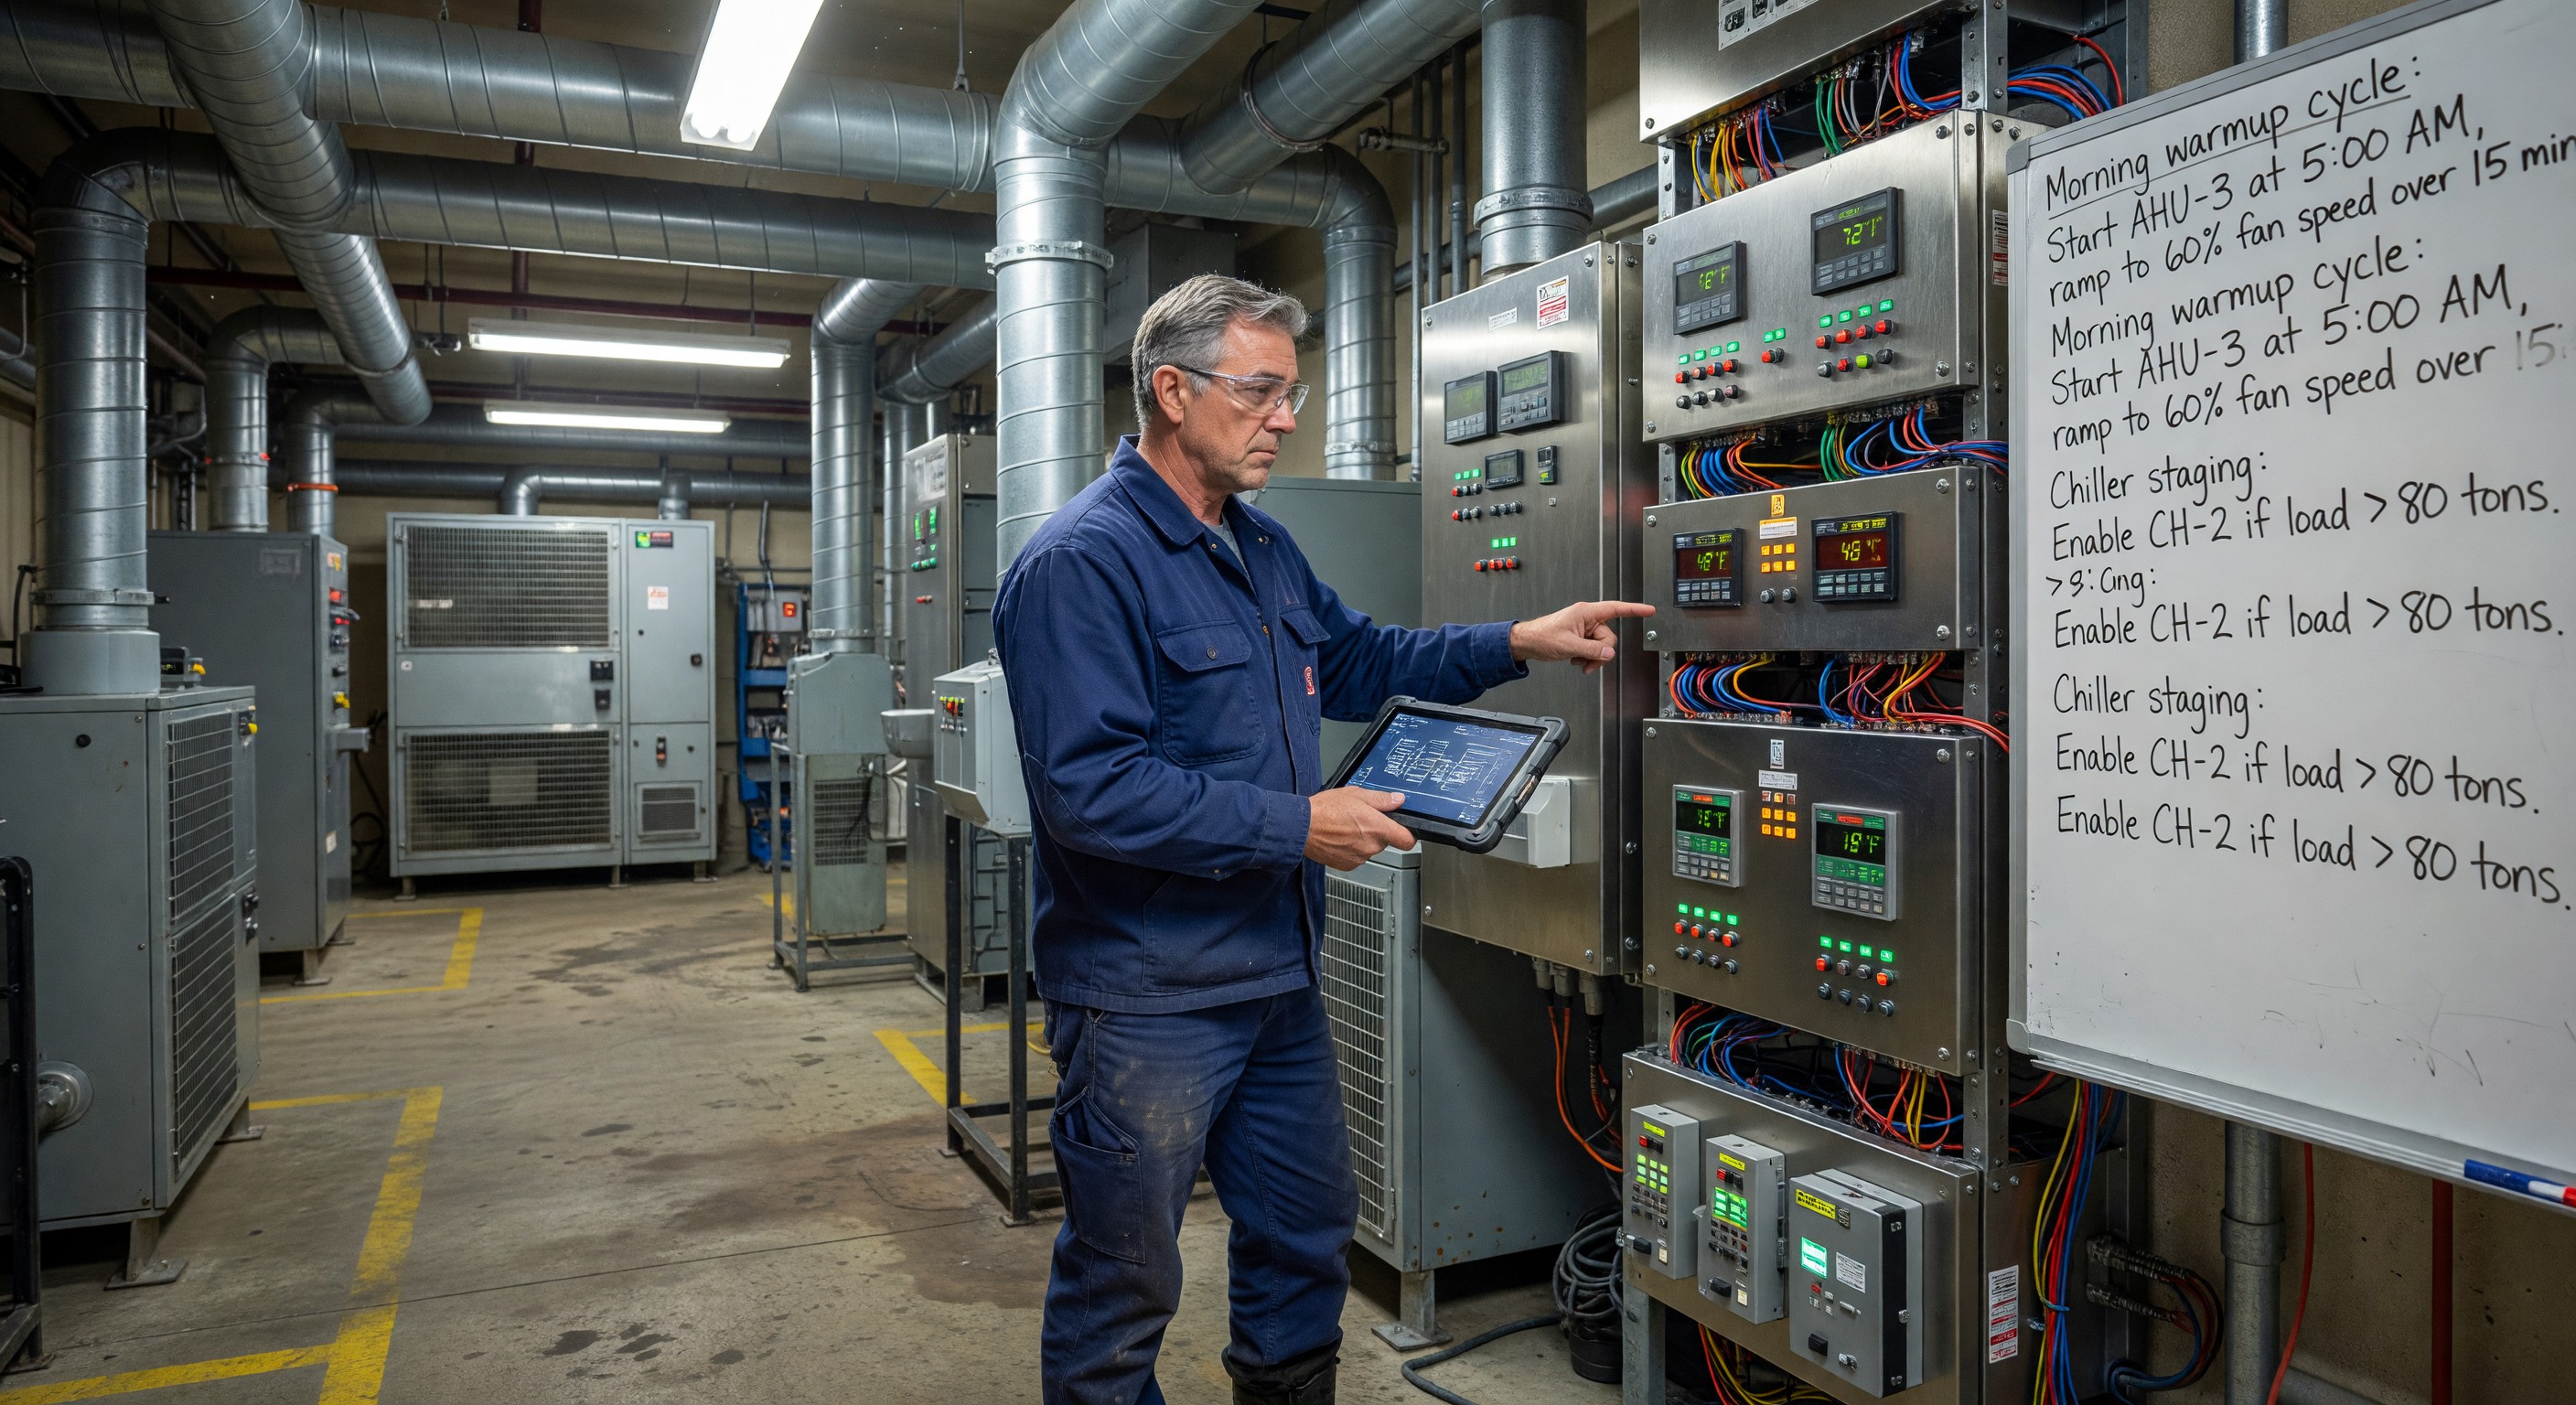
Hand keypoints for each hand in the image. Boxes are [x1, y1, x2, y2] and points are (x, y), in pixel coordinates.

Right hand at [1305, 787, 1414, 870]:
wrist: (1302, 827)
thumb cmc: (1325, 810)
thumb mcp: (1356, 794)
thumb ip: (1381, 799)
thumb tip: (1397, 800)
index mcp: (1377, 827)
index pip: (1407, 840)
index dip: (1408, 835)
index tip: (1405, 831)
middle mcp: (1370, 846)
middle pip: (1385, 842)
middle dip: (1377, 832)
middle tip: (1360, 820)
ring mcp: (1359, 858)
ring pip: (1370, 849)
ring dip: (1363, 841)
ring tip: (1346, 828)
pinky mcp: (1348, 865)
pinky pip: (1357, 857)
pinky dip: (1351, 849)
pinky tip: (1340, 838)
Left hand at [1509, 600, 1655, 673]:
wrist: (1528, 643)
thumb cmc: (1542, 636)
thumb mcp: (1568, 645)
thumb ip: (1591, 650)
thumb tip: (1609, 653)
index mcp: (1586, 613)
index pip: (1616, 609)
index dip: (1634, 610)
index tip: (1649, 610)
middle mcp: (1588, 619)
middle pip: (1609, 637)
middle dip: (1600, 652)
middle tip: (1585, 660)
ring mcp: (1585, 629)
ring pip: (1602, 647)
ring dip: (1592, 658)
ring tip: (1577, 660)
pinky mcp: (1581, 638)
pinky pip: (1594, 650)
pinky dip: (1587, 658)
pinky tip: (1575, 660)